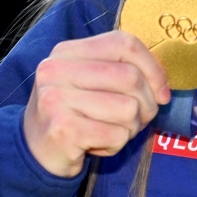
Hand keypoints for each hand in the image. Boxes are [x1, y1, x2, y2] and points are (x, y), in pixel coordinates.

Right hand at [23, 31, 170, 177]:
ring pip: (128, 109)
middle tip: (137, 120)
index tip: (162, 93)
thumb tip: (163, 89)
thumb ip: (123, 72)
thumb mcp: (91, 83)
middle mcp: (56, 70)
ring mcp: (55, 99)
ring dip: (130, 129)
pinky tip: (96, 146)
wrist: (33, 152)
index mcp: (66, 51)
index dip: (153, 68)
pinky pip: (117, 135)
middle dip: (146, 105)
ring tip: (110, 132)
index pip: (124, 43)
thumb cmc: (73, 114)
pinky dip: (116, 146)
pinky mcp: (62, 130)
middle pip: (130, 77)